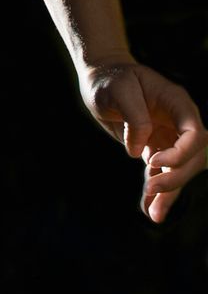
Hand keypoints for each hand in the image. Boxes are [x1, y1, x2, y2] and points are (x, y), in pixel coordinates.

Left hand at [84, 59, 206, 222]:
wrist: (100, 79)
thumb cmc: (109, 79)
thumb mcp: (117, 89)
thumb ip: (133, 115)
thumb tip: (140, 150)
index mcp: (177, 102)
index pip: (194, 134)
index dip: (180, 152)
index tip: (152, 159)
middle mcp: (179, 121)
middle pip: (193, 156)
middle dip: (175, 176)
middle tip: (151, 188)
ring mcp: (170, 136)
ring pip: (180, 170)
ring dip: (170, 193)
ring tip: (154, 214)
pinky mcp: (156, 148)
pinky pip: (162, 173)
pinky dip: (158, 193)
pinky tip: (150, 210)